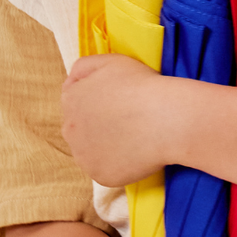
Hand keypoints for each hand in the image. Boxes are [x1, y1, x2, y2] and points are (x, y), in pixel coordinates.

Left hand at [61, 54, 173, 185]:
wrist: (167, 118)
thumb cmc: (142, 86)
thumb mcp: (110, 61)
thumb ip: (83, 67)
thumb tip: (73, 81)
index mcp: (70, 100)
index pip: (77, 101)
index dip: (100, 101)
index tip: (119, 102)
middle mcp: (69, 130)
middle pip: (81, 128)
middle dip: (99, 125)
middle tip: (128, 121)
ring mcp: (83, 156)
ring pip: (92, 151)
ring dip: (106, 146)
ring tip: (134, 138)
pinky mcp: (101, 176)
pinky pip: (107, 170)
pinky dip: (119, 164)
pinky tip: (136, 153)